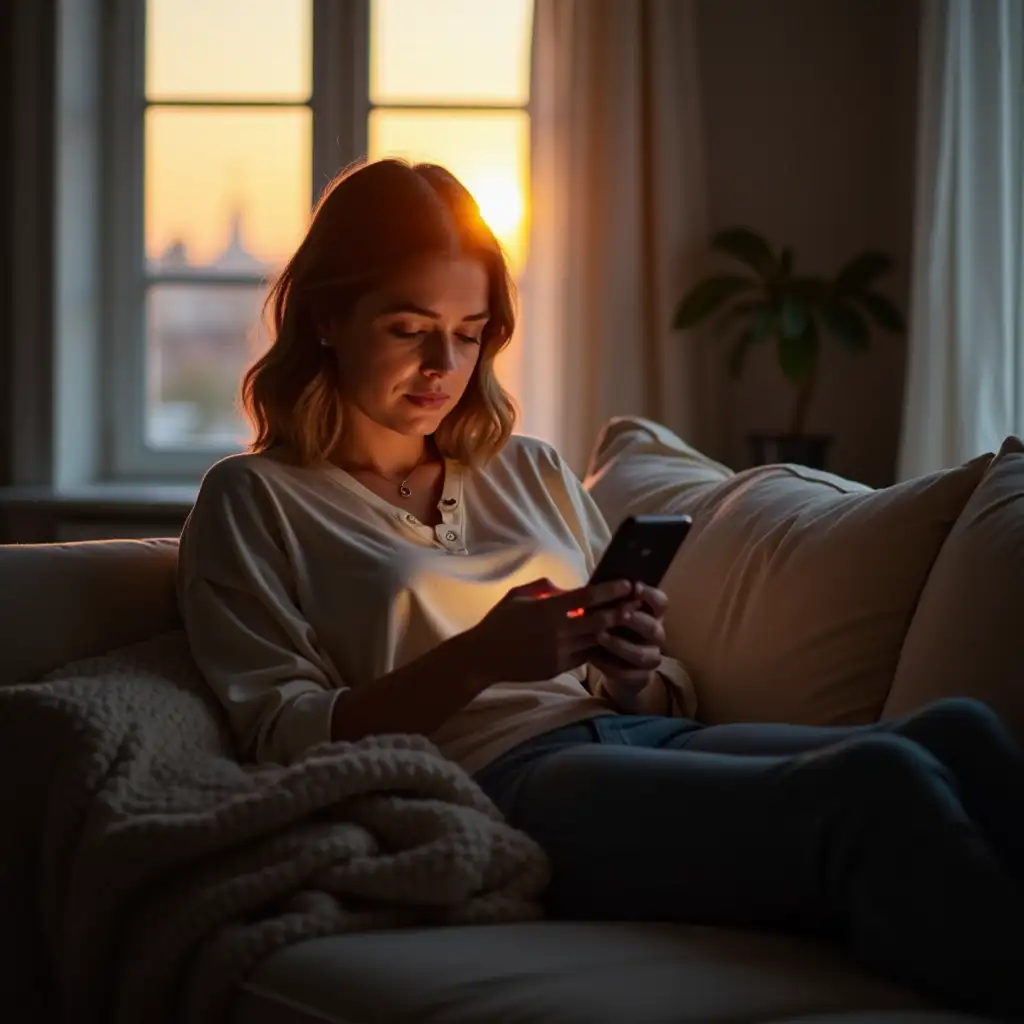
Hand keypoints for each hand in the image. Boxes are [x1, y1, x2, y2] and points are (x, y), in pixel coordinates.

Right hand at [466, 577, 634, 684]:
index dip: (611, 590)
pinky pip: (583, 657)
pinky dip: (595, 648)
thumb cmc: (499, 622)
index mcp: (548, 609)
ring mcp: (559, 652)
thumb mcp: (517, 595)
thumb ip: (543, 587)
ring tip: (628, 622)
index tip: (628, 584)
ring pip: (595, 640)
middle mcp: (558, 631)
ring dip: (613, 631)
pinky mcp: (558, 668)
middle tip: (638, 603)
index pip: (588, 597)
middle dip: (621, 611)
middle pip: (600, 620)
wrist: (483, 657)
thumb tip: (565, 588)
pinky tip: (606, 641)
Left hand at [591, 583, 668, 698]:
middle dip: (637, 620)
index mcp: (651, 614)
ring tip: (600, 636)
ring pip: (643, 654)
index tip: (634, 586)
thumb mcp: (609, 610)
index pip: (660, 602)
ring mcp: (650, 657)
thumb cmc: (611, 627)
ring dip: (621, 645)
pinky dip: (609, 665)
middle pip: (654, 628)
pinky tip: (593, 657)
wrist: (612, 663)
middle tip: (620, 613)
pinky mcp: (640, 677)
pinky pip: (628, 674)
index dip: (650, 594)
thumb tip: (596, 583)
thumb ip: (609, 598)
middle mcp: (655, 635)